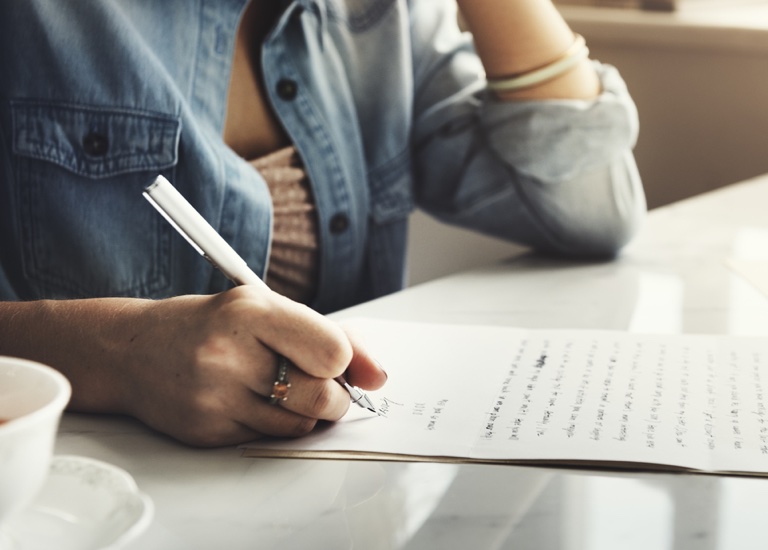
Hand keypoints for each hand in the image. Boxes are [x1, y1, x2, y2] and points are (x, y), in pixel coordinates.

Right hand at [114, 286, 385, 445]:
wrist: (132, 350)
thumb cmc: (210, 324)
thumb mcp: (264, 308)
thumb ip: (326, 334)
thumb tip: (378, 376)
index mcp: (249, 311)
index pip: (331, 350)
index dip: (344, 361)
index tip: (336, 360)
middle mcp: (228, 354)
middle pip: (321, 397)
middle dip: (335, 397)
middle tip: (323, 385)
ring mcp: (214, 398)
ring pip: (300, 426)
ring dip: (305, 413)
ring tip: (279, 387)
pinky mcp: (206, 431)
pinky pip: (268, 438)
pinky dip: (273, 424)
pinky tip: (249, 400)